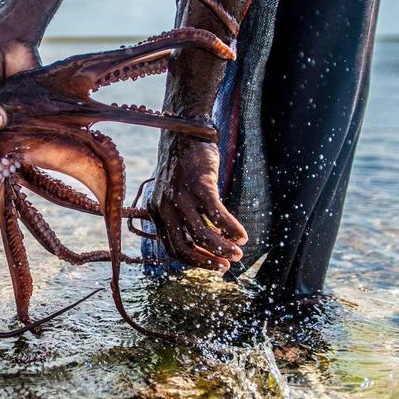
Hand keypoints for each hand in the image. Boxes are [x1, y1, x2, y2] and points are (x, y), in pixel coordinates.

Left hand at [150, 136, 247, 272]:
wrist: (185, 132)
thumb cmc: (184, 166)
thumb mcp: (174, 193)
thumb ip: (182, 215)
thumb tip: (205, 240)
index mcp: (157, 211)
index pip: (172, 247)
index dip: (193, 261)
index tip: (212, 265)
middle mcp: (165, 206)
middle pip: (184, 246)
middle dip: (206, 260)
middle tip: (226, 266)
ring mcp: (181, 196)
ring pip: (201, 233)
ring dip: (222, 247)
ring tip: (238, 251)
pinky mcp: (199, 184)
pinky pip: (216, 214)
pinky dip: (231, 228)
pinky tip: (241, 235)